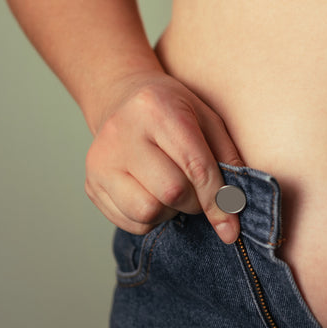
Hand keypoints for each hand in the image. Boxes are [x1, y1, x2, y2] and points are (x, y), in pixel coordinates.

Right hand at [85, 72, 242, 243]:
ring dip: (170, 211)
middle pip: (170, 192)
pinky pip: (130, 222)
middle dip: (194, 202)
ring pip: (147, 211)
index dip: (218, 201)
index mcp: (156, 110)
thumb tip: (235, 207)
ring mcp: (100, 161)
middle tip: (197, 191)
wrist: (122, 98)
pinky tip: (153, 195)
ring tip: (172, 191)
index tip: (231, 228)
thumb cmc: (173, 110)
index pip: (194, 166)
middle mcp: (122, 134)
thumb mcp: (207, 119)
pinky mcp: (91, 184)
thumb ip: (227, 157)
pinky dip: (151, 218)